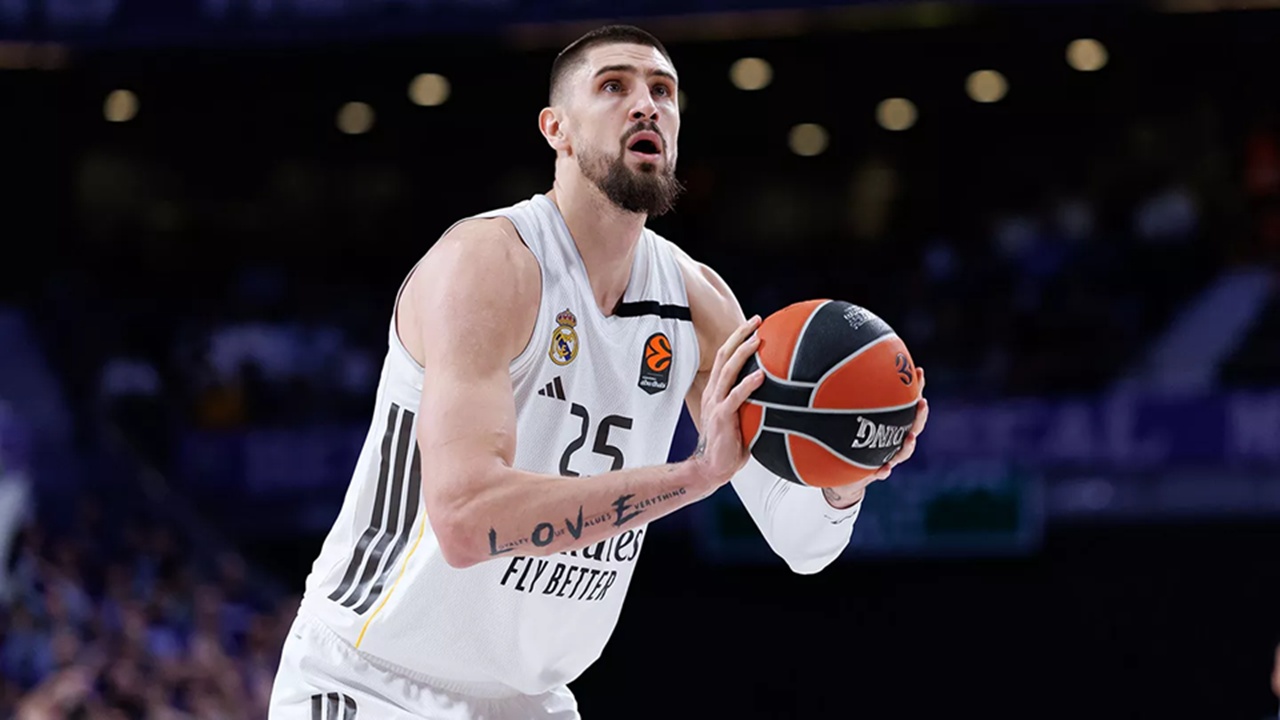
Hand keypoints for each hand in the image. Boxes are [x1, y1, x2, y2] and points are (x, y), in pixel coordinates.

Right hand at [691, 315, 764, 486]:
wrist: (712, 468)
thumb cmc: (730, 446)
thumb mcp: (744, 420)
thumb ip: (756, 405)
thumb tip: (783, 397)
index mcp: (719, 391)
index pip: (726, 358)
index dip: (738, 338)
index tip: (755, 324)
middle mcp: (715, 393)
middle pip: (725, 356)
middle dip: (740, 335)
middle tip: (757, 320)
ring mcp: (716, 404)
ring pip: (727, 371)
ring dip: (743, 353)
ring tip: (757, 340)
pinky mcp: (721, 418)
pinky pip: (735, 398)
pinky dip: (747, 385)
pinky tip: (760, 376)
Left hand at [823, 366, 929, 508]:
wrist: (843, 475)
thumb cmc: (848, 441)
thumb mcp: (846, 418)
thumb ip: (846, 397)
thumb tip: (836, 364)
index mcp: (891, 424)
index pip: (908, 403)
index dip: (916, 388)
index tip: (919, 371)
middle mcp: (893, 439)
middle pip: (914, 426)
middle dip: (920, 414)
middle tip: (922, 402)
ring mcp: (887, 456)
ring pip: (904, 451)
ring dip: (908, 444)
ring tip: (909, 437)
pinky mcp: (876, 472)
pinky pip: (882, 472)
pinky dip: (884, 471)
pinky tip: (884, 469)